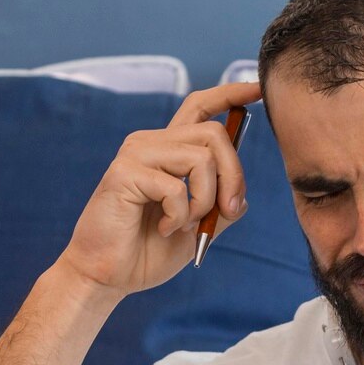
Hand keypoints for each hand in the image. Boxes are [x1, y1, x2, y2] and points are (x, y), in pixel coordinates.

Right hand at [56, 80, 263, 297]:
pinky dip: (180, 216)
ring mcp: (136, 154)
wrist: (107, 276)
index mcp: (168, 151)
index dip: (230, 95)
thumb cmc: (147, 252)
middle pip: (214, 133)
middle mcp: (151, 143)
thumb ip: (221, 208)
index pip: (200, 108)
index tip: (256, 88)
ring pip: (201, 159)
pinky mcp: (124, 172)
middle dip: (233, 176)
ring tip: (184, 224)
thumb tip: (241, 195)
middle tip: (226, 213)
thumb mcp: (198, 229)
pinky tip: (164, 228)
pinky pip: (176, 188)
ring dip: (205, 200)